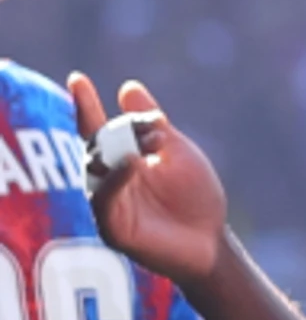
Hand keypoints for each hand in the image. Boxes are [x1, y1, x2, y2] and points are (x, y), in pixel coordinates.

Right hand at [68, 74, 230, 286]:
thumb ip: (153, 124)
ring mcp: (108, 204)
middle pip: (95, 146)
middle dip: (107, 128)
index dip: (87, 105)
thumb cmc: (196, 198)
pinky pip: (105, 202)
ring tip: (130, 142)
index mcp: (121, 159)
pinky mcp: (113, 228)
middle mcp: (108, 179)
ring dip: (110, 152)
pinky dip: (114, 180)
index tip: (78, 79)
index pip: (99, 128)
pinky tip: (129, 163)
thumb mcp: (178, 152)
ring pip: (96, 172)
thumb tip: (128, 86)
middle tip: (129, 116)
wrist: (213, 241)